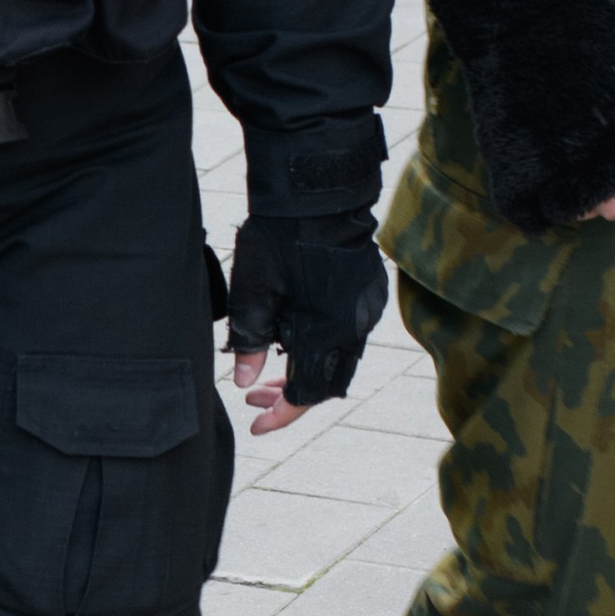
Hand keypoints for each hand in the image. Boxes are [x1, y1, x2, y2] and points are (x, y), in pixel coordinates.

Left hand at [226, 213, 389, 432]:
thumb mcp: (254, 290)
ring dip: (306, 371)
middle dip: (290, 396)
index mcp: (327, 329)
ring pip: (339, 360)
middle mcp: (354, 325)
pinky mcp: (369, 292)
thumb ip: (250, 340)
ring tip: (269, 374)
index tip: (256, 425)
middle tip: (254, 399)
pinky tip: (295, 339)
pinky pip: (348, 334)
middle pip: (327, 383)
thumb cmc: (280, 236)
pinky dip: (321, 346)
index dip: (281, 414)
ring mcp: (366, 309)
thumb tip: (244, 382)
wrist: (318, 190)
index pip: (306, 392)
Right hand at [427, 0, 614, 233]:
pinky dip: (543, 212)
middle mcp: (592, 158)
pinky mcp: (512, 164)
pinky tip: (552, 195)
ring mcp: (549, 165)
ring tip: (593, 184)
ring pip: (579, 212)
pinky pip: (530, 211)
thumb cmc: (590, 26)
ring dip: (591, 205)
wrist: (518, 10)